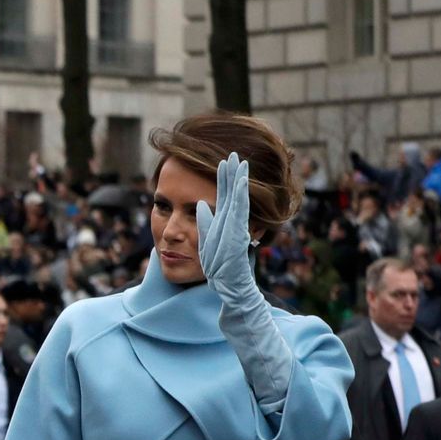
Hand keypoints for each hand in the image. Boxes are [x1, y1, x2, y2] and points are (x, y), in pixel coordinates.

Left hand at [196, 152, 256, 305]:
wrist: (229, 287)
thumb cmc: (219, 268)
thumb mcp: (205, 241)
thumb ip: (204, 223)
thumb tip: (199, 205)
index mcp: (224, 222)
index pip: (224, 195)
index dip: (223, 178)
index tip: (222, 160)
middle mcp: (232, 222)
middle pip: (232, 192)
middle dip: (232, 172)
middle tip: (234, 152)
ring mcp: (237, 227)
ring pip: (239, 198)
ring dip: (239, 179)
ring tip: (239, 161)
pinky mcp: (238, 234)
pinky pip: (239, 212)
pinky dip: (241, 196)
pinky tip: (241, 182)